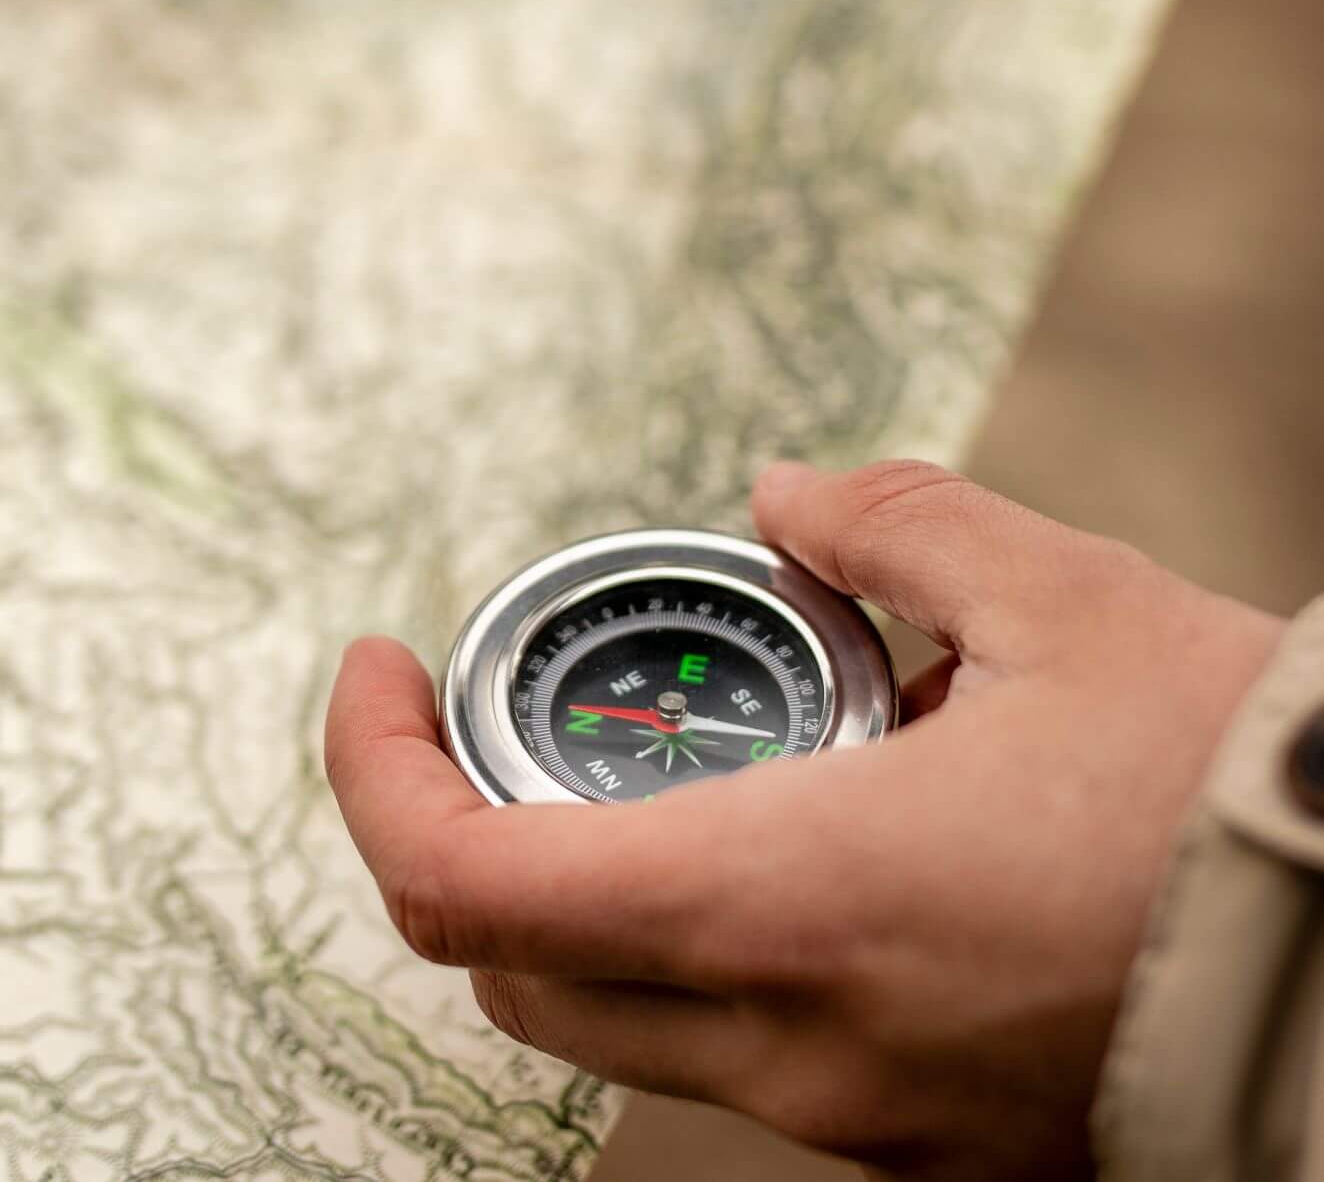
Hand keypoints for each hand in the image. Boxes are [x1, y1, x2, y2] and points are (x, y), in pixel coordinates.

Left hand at [325, 461, 1280, 1179]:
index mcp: (789, 901)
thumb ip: (892, 522)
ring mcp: (852, 1118)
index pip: (466, 883)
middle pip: (513, 967)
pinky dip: (704, 938)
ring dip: (586, 885)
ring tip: (671, 752)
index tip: (378, 668)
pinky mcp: (920, 1142)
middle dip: (463, 828)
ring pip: (618, 1015)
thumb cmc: (1235, 797)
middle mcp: (793, 1041)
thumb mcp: (1063, 597)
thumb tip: (782, 493)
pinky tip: (803, 828)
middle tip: (496, 706)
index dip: (375, 767)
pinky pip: (743, 1048)